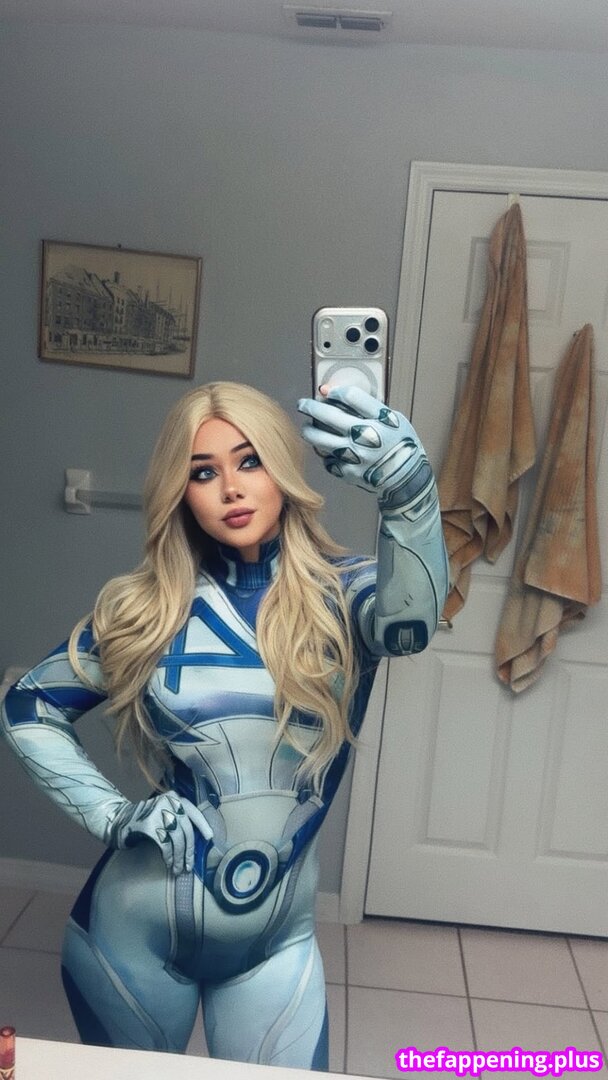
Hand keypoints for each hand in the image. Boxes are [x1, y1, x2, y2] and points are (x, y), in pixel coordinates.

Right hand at [107, 791, 213, 874]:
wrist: (118, 820)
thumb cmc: (145, 820)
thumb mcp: (163, 813)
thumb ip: (178, 819)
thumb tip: (196, 840)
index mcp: (173, 798)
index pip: (193, 811)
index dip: (202, 825)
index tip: (209, 838)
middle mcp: (167, 802)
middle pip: (186, 829)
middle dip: (189, 850)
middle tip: (189, 865)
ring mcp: (157, 812)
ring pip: (176, 838)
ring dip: (179, 857)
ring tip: (178, 868)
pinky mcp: (148, 825)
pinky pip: (164, 844)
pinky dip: (169, 856)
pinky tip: (168, 863)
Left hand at [297, 384, 430, 501]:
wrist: (407, 478)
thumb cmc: (402, 446)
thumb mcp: (394, 419)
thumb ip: (370, 407)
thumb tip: (341, 395)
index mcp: (380, 419)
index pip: (350, 396)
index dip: (335, 391)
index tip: (328, 391)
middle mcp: (365, 436)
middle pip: (329, 415)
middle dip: (311, 407)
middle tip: (303, 404)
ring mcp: (355, 455)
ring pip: (320, 439)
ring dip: (309, 430)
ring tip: (307, 427)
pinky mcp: (349, 471)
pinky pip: (328, 459)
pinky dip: (325, 454)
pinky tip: (326, 450)